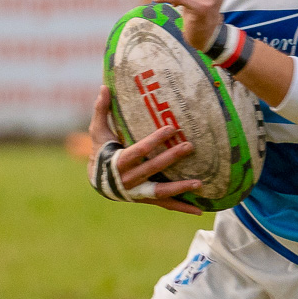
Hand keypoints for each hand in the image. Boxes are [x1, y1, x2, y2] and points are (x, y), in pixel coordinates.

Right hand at [87, 86, 203, 213]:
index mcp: (118, 162)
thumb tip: (103, 87)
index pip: (138, 150)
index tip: (171, 128)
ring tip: (200, 183)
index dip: (154, 140)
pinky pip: (166, 204)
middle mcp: (129, 179)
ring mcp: (139, 192)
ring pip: (161, 191)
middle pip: (153, 168)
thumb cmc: (101, 151)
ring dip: (180, 188)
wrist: (98, 181)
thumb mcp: (98, 131)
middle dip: (172, 158)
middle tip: (189, 146)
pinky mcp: (147, 199)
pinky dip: (182, 208)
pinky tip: (199, 211)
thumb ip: (101, 110)